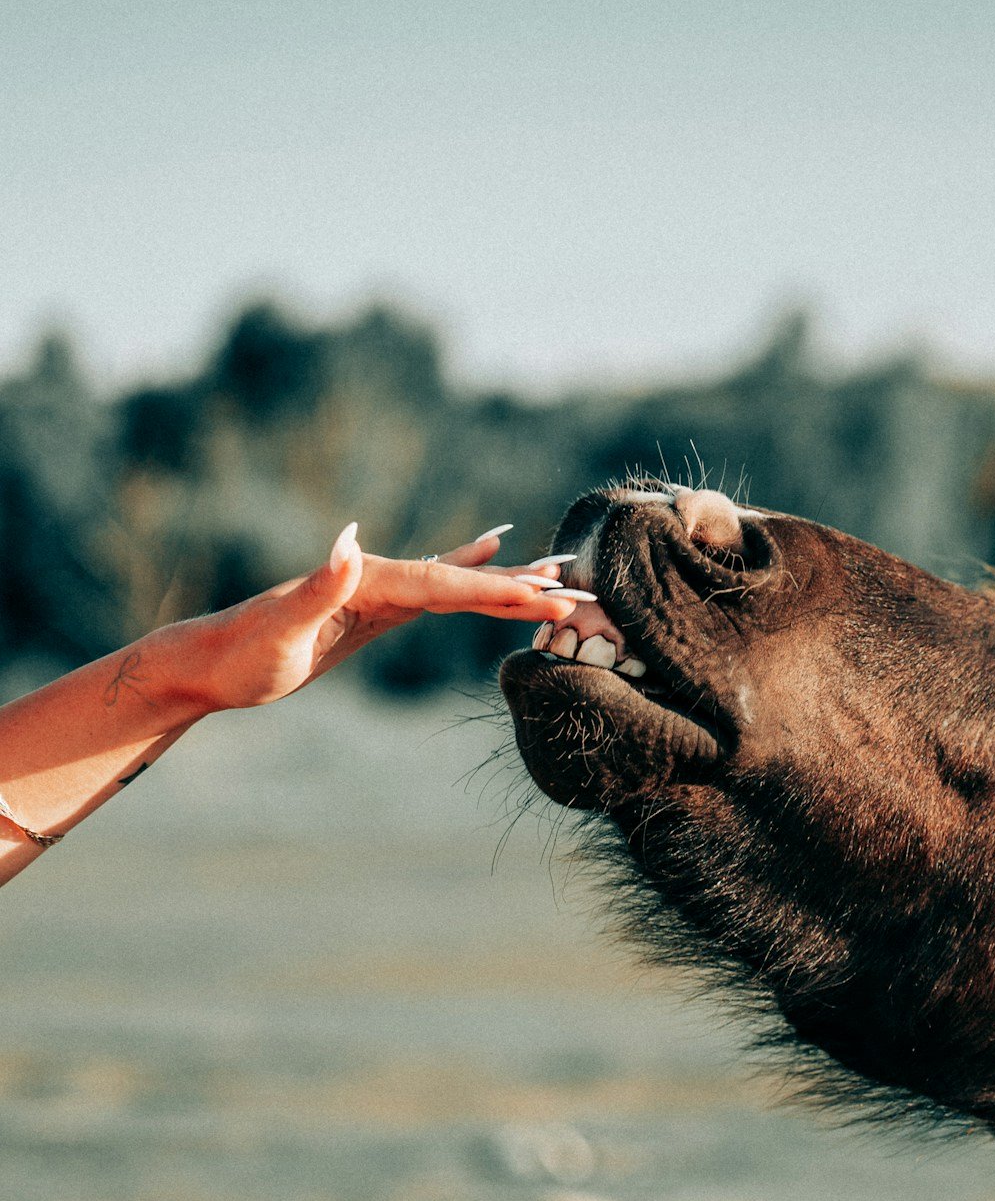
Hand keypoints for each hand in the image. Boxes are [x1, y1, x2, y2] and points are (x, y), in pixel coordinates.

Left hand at [148, 526, 609, 714]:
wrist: (209, 662)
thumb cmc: (241, 653)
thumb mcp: (279, 627)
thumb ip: (317, 584)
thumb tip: (346, 539)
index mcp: (371, 580)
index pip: (448, 585)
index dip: (499, 590)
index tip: (548, 596)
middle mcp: (381, 577)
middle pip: (464, 580)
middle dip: (520, 587)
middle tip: (580, 591)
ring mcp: (381, 591)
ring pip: (458, 583)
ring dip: (506, 581)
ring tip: (558, 573)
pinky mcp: (376, 610)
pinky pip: (438, 591)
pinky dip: (468, 573)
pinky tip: (490, 552)